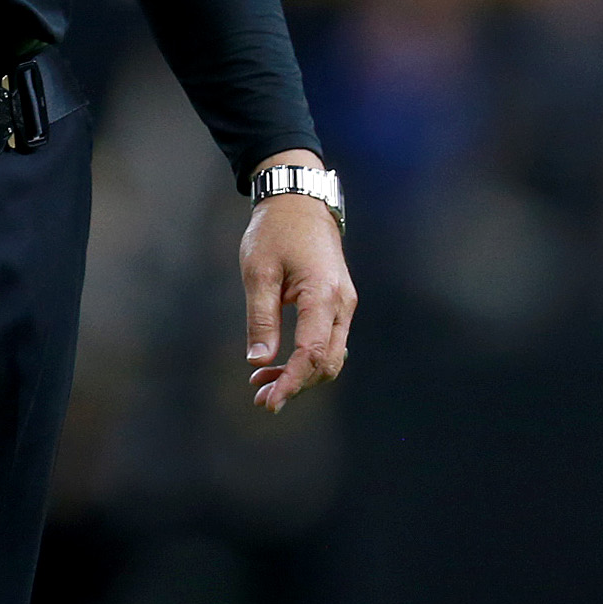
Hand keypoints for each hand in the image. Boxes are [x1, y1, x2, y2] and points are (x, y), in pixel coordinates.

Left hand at [240, 148, 354, 412]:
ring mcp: (344, 305)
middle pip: (326, 363)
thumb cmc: (276, 231)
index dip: (291, 382)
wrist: (299, 202)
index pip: (311, 353)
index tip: (269, 402)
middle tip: (260, 398)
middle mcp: (342, 304)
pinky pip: (328, 342)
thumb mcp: (259, 271)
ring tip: (263, 384)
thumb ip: (261, 318)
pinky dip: (307, 360)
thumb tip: (259, 361)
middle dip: (296, 385)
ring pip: (330, 356)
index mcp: (323, 295)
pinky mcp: (338, 304)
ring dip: (301, 375)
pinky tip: (279, 364)